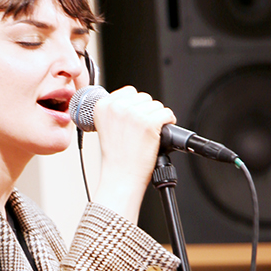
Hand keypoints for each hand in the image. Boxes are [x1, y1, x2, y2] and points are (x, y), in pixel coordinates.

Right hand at [91, 85, 175, 223]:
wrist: (120, 178)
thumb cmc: (116, 158)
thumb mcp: (107, 128)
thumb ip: (116, 111)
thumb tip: (134, 100)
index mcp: (103, 106)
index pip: (129, 92)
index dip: (135, 106)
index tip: (133, 121)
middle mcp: (117, 108)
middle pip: (144, 97)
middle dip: (146, 113)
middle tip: (139, 132)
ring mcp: (133, 115)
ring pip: (156, 105)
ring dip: (157, 119)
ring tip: (147, 136)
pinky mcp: (148, 123)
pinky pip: (167, 114)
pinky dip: (168, 123)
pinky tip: (158, 135)